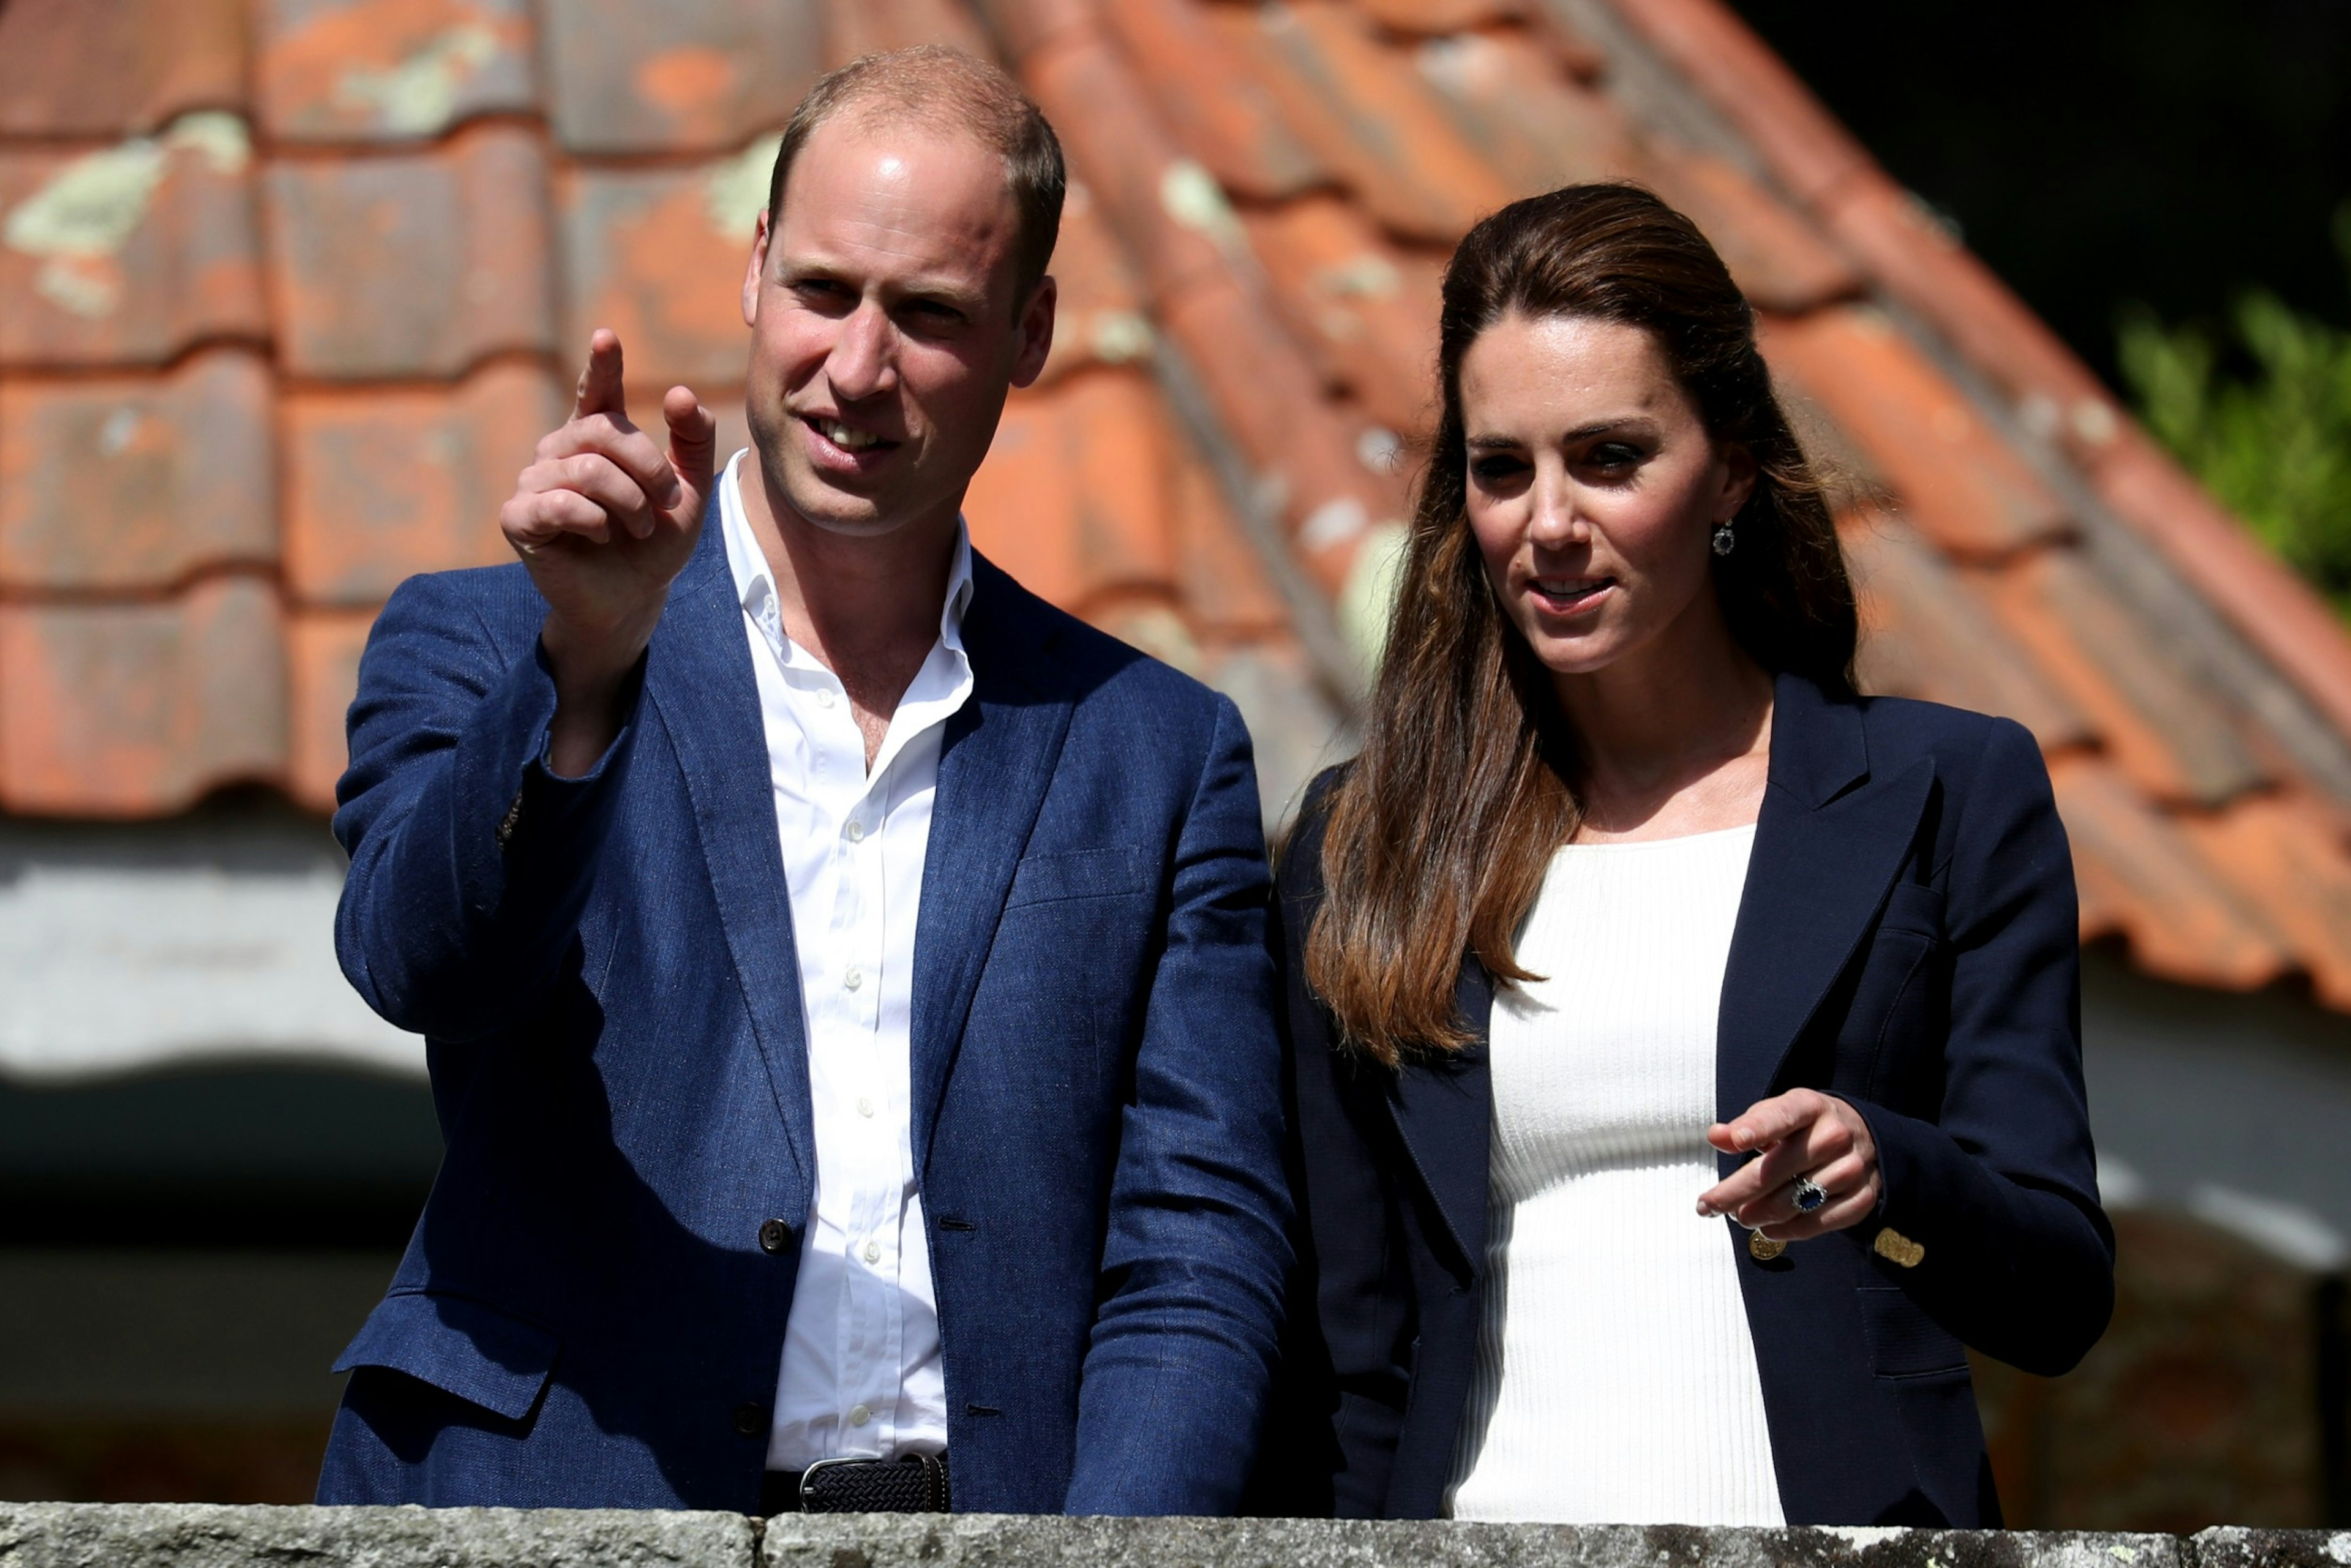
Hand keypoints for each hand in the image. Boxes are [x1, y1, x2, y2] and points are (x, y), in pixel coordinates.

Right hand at [499, 329, 715, 774]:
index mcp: (596, 438)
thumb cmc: (655, 544)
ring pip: (585, 468)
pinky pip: (558, 503)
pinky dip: (592, 521)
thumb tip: (679, 393)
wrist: (633, 600)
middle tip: (664, 503)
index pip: (596, 392)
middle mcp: (559, 450)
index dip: (600, 365)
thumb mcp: (689, 491)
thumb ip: (694, 440)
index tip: (607, 337)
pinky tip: (600, 537)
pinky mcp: (518, 518)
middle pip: (602, 432)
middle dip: (647, 468)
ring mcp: (533, 482)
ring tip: (636, 528)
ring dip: (627, 503)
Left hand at [1696, 1088, 1880, 1241]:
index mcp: (1811, 1107)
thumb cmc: (1807, 1126)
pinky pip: (1816, 1223)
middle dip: (1734, 1193)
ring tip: (1738, 1216)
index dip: (1758, 1127)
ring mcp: (1851, 1169)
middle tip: (1706, 1207)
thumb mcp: (1779, 1114)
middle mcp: (1835, 1136)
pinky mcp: (1862, 1199)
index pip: (1783, 1115)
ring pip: (1792, 1202)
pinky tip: (1766, 1229)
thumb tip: (1716, 1137)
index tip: (1735, 1140)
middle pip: (1775, 1171)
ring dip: (1757, 1215)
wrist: (1866, 1138)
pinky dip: (1785, 1230)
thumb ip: (1748, 1125)